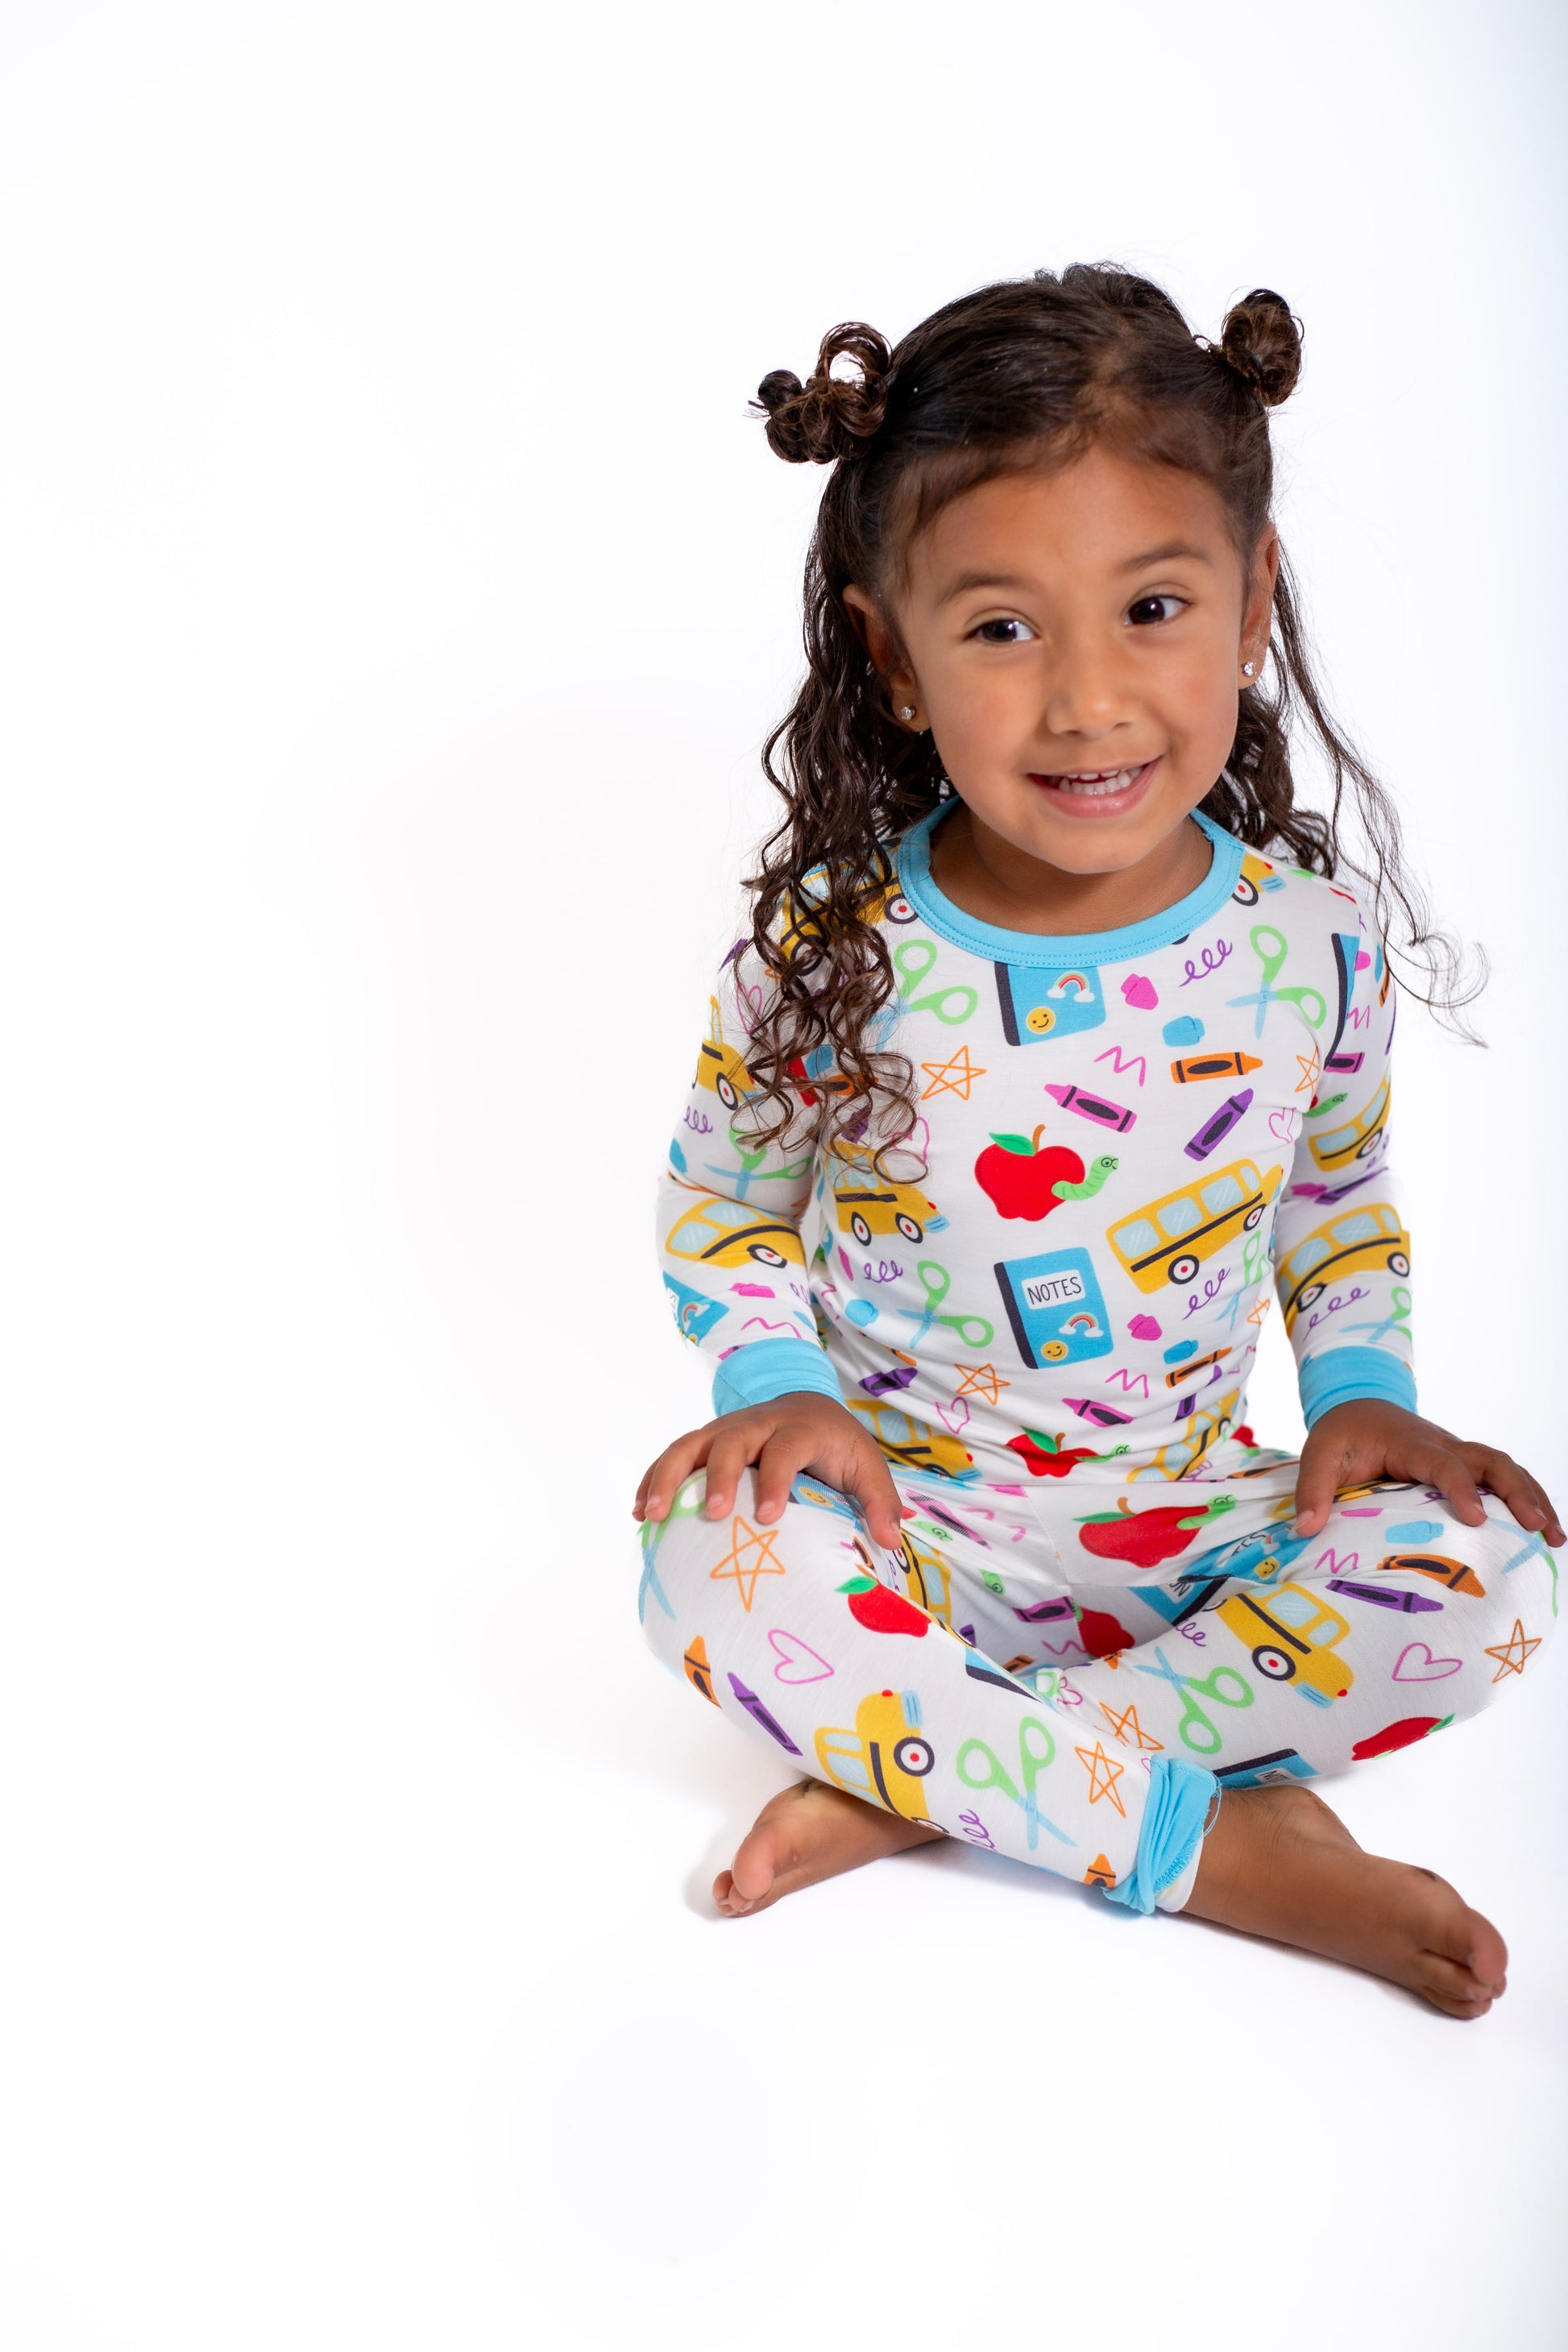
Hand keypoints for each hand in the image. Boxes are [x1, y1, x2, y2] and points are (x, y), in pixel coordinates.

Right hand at [633, 1392, 908, 1548]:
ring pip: (689, 1444)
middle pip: (730, 1441)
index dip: (774, 1480)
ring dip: (667, 1477)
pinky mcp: (705, 1440)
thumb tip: (891, 1541)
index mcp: (798, 1428)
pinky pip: (674, 1455)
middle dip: (717, 1476)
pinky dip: (653, 1479)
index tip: (767, 1516)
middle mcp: (757, 1423)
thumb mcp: (866, 1466)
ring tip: (650, 1515)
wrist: (808, 1404)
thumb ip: (879, 1501)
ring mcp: (725, 1429)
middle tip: (708, 1515)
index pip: (784, 1449)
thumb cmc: (837, 1445)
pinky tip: (641, 1512)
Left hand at [1293, 1398, 1564, 1544]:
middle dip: (1518, 1493)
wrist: (1358, 1405)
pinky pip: (1501, 1478)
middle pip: (1491, 1461)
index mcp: (1411, 1443)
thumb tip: (1307, 1528)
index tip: (1476, 1519)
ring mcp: (1458, 1454)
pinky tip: (1543, 1529)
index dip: (1460, 1489)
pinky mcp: (1464, 1466)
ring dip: (1533, 1497)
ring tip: (1555, 1537)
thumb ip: (1313, 1489)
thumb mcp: (1319, 1454)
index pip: (1443, 1463)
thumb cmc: (1341, 1434)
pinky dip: (1526, 1498)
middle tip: (1538, 1529)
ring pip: (1505, 1468)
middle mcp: (1443, 1445)